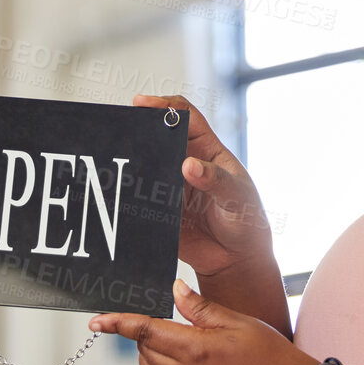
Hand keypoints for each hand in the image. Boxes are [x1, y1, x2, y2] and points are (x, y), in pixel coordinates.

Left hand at [89, 279, 315, 364]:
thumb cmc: (270, 356)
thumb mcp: (237, 322)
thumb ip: (200, 308)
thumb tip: (175, 288)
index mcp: (193, 350)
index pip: (143, 332)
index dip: (116, 324)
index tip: (96, 320)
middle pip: (143, 352)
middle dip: (144, 336)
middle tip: (167, 323)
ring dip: (151, 359)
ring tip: (177, 346)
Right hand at [130, 94, 277, 280]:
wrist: (237, 261)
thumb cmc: (247, 221)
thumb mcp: (238, 197)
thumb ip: (216, 180)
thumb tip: (189, 165)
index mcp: (208, 150)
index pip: (184, 117)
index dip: (163, 105)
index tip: (142, 103)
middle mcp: (185, 163)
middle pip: (158, 137)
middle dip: (139, 129)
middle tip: (122, 128)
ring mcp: (170, 186)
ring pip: (145, 165)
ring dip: (132, 161)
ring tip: (116, 159)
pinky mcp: (160, 210)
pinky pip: (139, 198)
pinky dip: (128, 194)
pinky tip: (119, 192)